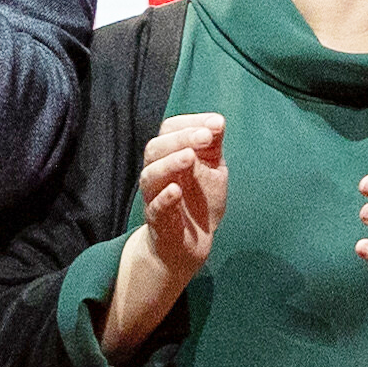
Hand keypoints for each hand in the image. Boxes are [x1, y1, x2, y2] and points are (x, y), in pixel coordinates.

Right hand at [97, 114, 227, 355]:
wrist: (190, 245)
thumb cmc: (199, 202)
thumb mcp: (213, 169)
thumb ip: (213, 146)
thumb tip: (217, 121)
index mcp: (170, 156)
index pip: (169, 130)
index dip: (190, 123)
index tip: (216, 124)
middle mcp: (157, 174)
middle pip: (155, 149)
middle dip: (181, 139)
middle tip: (206, 137)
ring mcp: (155, 198)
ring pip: (150, 175)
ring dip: (169, 163)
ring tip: (189, 157)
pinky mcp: (158, 222)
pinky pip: (154, 208)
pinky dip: (164, 198)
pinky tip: (176, 191)